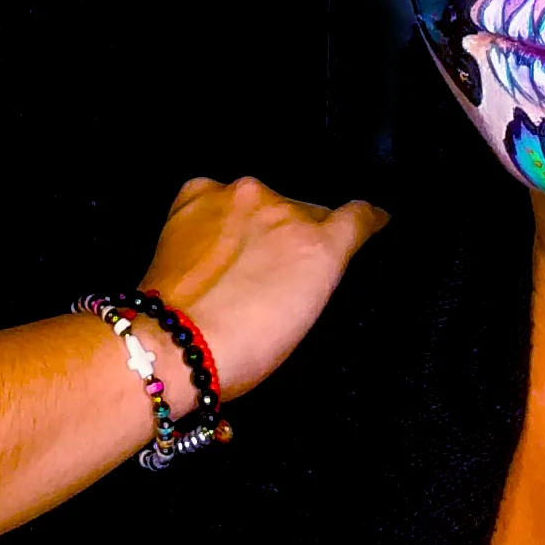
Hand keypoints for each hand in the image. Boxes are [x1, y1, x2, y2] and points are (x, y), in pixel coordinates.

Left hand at [139, 175, 388, 394]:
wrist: (173, 344)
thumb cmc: (241, 351)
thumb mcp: (302, 320)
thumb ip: (319, 275)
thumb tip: (316, 259)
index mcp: (321, 246)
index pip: (359, 216)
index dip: (368, 220)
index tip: (371, 221)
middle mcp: (286, 209)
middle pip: (303, 211)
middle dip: (295, 234)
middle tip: (271, 272)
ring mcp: (240, 196)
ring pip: (259, 201)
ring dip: (255, 223)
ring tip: (231, 264)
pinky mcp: (198, 193)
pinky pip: (217, 195)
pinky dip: (215, 214)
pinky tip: (204, 244)